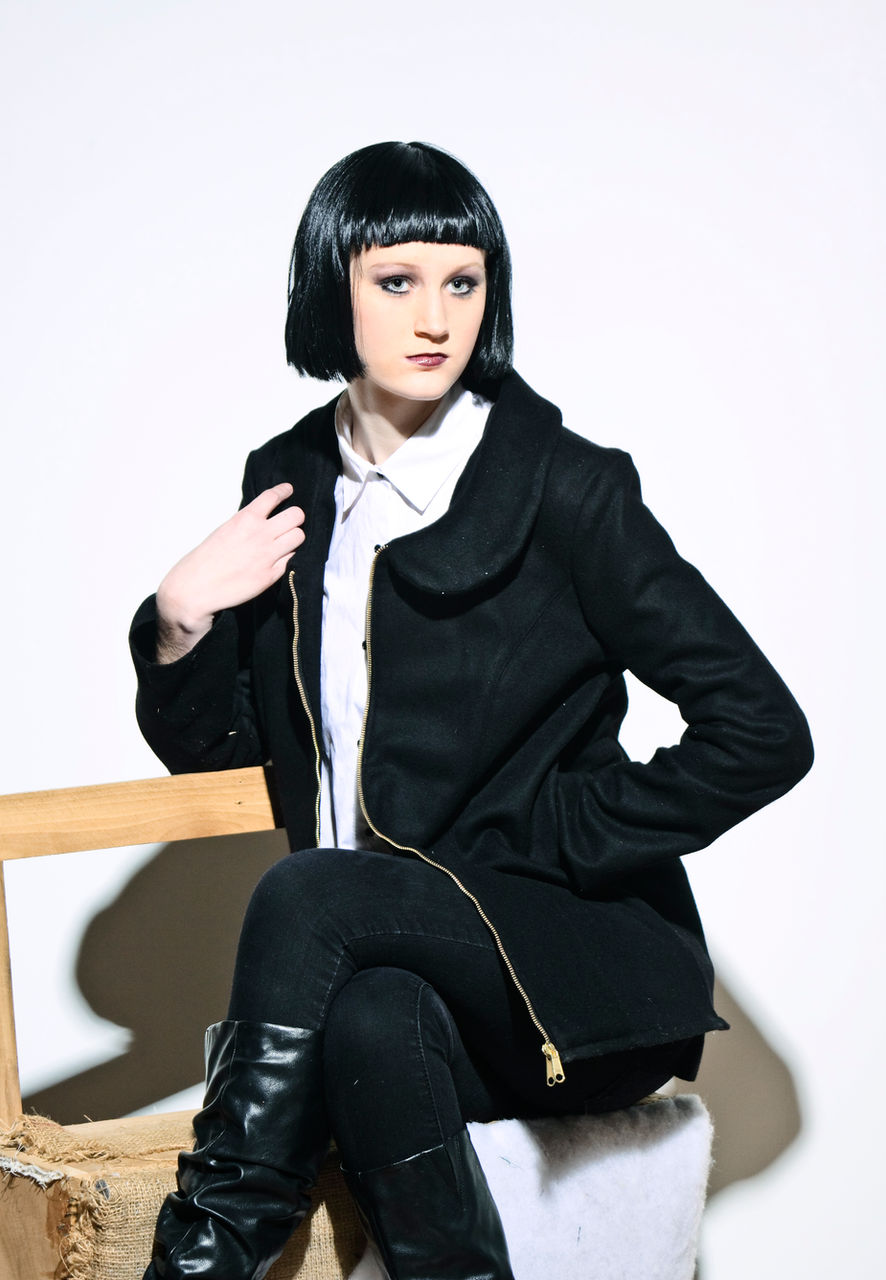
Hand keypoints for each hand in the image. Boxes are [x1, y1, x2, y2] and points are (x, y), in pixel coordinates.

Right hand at [155, 483, 304, 661]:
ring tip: (286, 541)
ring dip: (294, 537)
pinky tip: (277, 559)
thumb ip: (247, 523)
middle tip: (290, 522)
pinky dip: (286, 558)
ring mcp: (268, 555)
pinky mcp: (271, 575)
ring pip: (299, 536)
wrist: (196, 588)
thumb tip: (266, 519)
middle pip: (297, 515)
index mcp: (245, 519)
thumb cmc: (206, 559)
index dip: (284, 491)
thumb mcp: (225, 530)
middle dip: (296, 517)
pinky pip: (291, 559)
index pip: (273, 496)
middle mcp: (260, 534)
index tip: (288, 490)